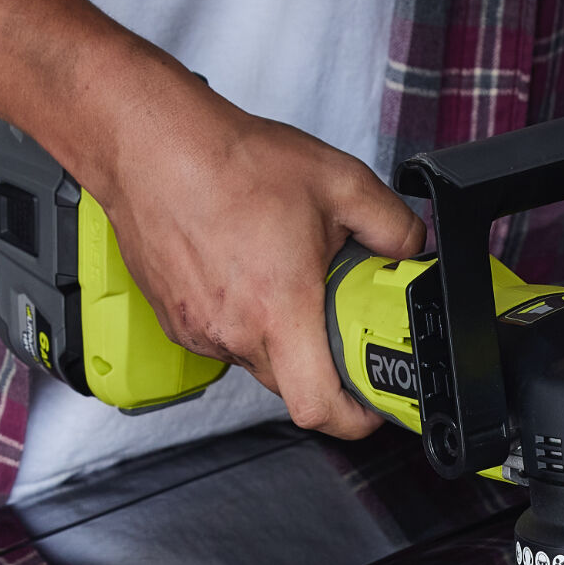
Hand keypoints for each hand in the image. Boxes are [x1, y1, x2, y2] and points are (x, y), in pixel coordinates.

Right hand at [80, 47, 423, 438]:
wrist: (152, 145)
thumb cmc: (230, 163)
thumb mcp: (340, 183)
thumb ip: (393, 226)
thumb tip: (411, 249)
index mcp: (279, 311)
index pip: (319, 409)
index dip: (355, 419)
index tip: (372, 404)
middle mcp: (234, 332)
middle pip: (293, 384)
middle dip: (323, 361)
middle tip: (336, 314)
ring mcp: (199, 330)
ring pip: (257, 359)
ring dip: (281, 333)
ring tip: (284, 276)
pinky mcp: (175, 320)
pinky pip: (223, 338)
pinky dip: (244, 317)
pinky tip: (246, 269)